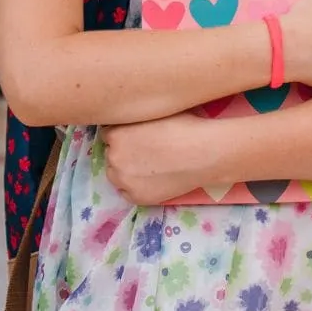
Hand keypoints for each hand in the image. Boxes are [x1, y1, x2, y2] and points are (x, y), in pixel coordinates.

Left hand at [100, 113, 218, 205]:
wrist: (203, 153)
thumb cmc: (184, 126)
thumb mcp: (153, 113)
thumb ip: (134, 119)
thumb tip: (129, 120)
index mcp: (116, 134)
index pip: (108, 134)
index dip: (124, 135)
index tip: (137, 137)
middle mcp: (114, 157)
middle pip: (111, 155)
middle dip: (124, 153)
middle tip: (145, 152)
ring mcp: (124, 180)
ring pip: (116, 175)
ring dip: (127, 171)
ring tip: (149, 167)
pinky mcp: (136, 197)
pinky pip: (126, 192)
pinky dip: (136, 187)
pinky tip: (152, 179)